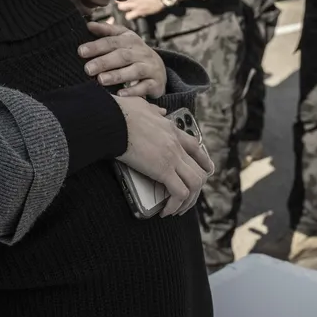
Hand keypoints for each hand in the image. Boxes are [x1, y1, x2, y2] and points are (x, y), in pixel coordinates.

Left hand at [80, 21, 167, 97]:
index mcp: (131, 40)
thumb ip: (106, 32)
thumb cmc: (133, 53)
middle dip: (104, 62)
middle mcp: (141, 52)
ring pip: (135, 71)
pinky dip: (133, 91)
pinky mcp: (155, 83)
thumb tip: (88, 25)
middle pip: (122, 56)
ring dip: (117, 75)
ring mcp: (150, 67)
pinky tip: (120, 94)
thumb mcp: (123, 39)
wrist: (158, 69)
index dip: (97, 46)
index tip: (81, 51)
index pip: (112, 41)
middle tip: (88, 69)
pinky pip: (145, 87)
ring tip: (101, 80)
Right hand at [114, 97, 214, 216]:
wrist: (112, 120)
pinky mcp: (163, 170)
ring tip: (175, 210)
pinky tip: (165, 211)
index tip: (204, 172)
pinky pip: (179, 193)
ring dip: (188, 201)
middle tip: (185, 199)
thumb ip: (154, 110)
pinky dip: (175, 205)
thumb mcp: (143, 106)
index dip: (203, 162)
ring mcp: (172, 157)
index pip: (196, 147)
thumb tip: (160, 111)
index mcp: (171, 130)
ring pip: (195, 184)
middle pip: (199, 170)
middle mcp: (176, 144)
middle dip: (195, 189)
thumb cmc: (121, 113)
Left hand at [116, 0, 167, 21]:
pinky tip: (134, 14)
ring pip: (122, 9)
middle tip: (123, 2)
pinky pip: (131, 16)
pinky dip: (131, 16)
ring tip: (127, 9)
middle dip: (119, 2)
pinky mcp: (139, 13)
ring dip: (124, 9)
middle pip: (118, 2)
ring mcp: (134, 6)